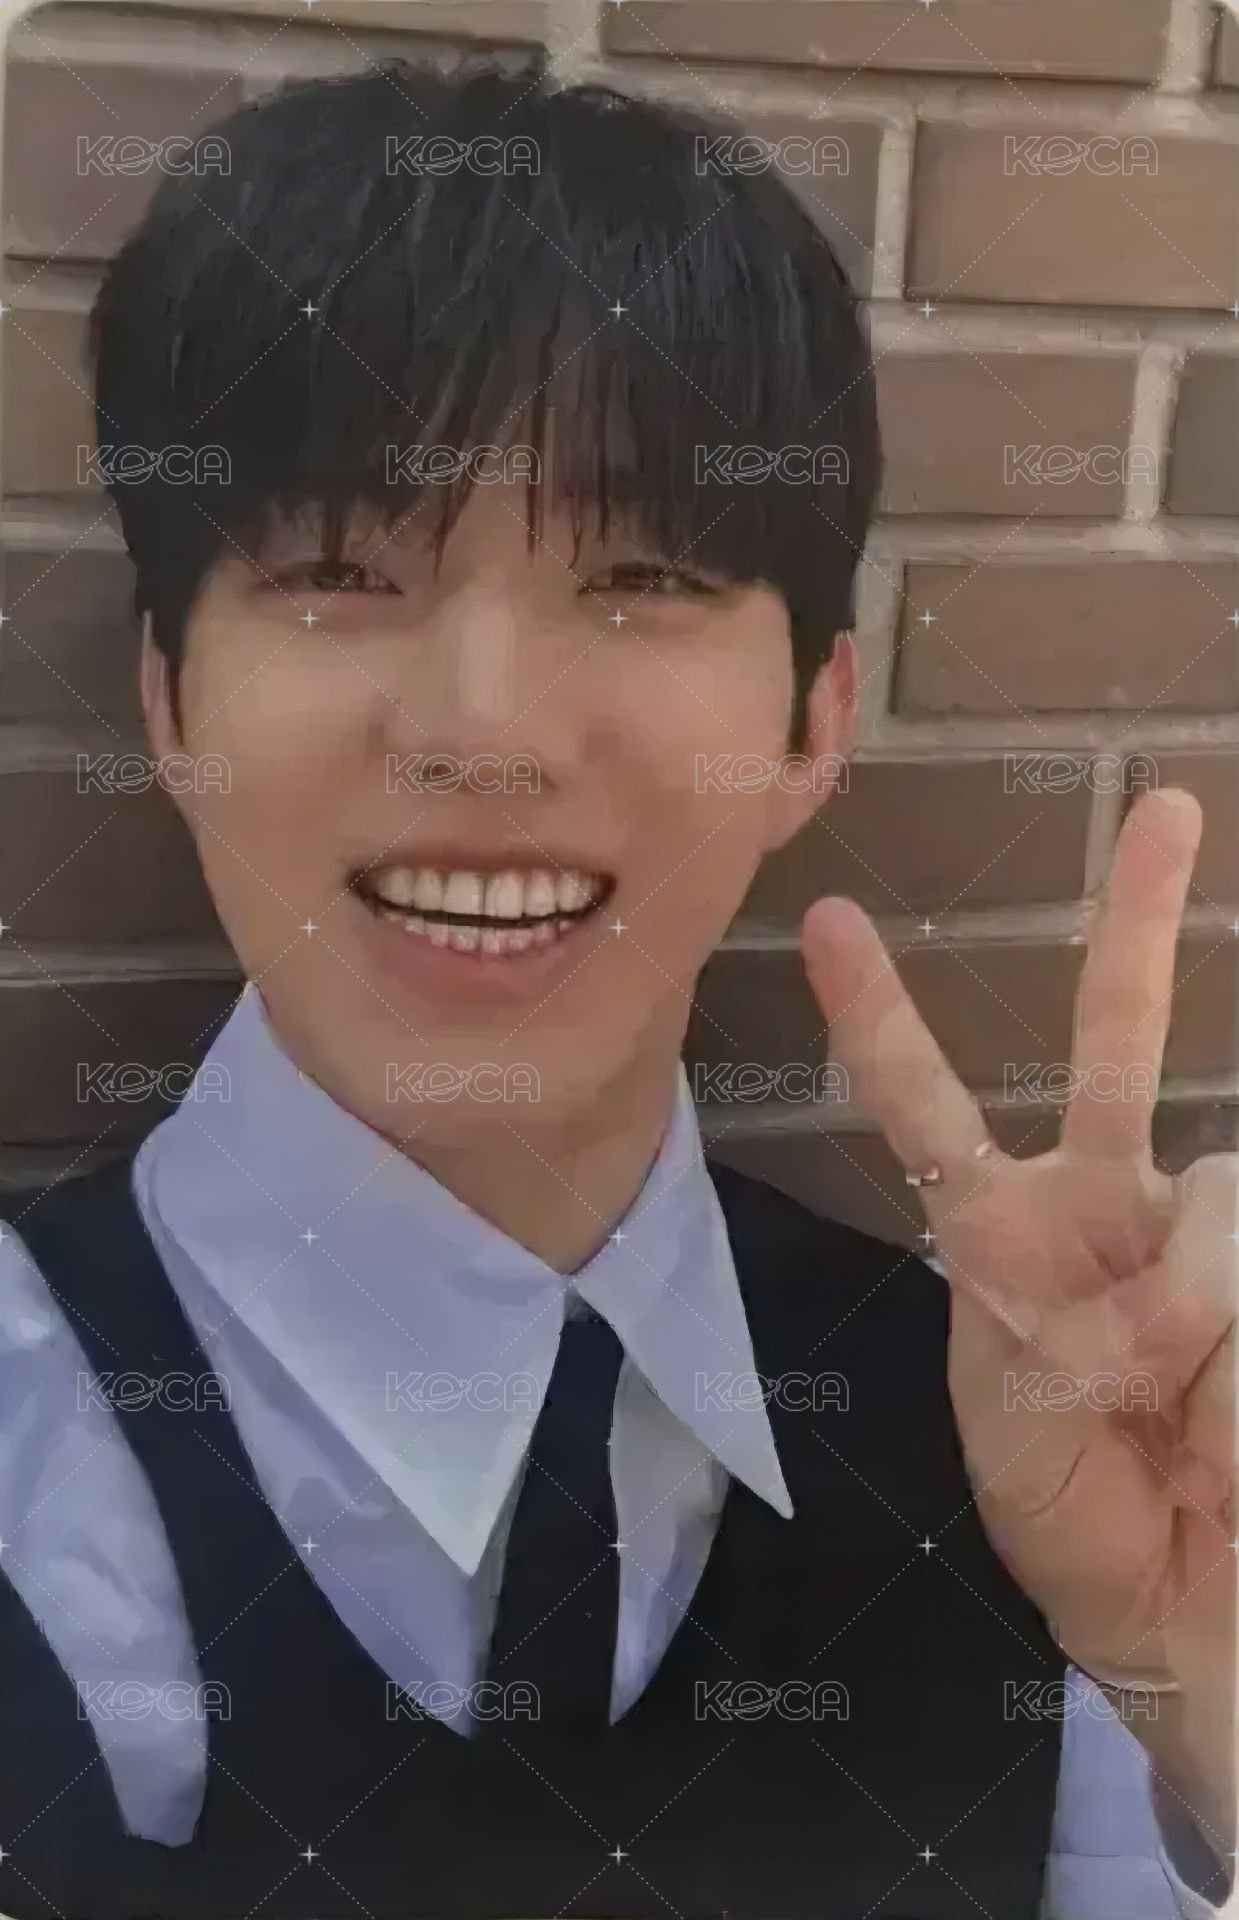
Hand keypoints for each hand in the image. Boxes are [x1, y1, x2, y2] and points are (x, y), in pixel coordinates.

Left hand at [801, 787, 1235, 1847]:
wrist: (1177, 1602)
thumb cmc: (1070, 1510)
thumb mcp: (1019, 1420)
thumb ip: (1073, 1326)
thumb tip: (1186, 1279)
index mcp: (1004, 1233)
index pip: (930, 1108)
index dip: (885, 1021)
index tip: (835, 922)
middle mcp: (1106, 1202)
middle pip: (1111, 1040)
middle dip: (1137, 922)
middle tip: (1165, 807)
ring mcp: (1196, 1231)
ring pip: (1222, 1199)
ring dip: (1197, 1322)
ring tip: (1188, 1425)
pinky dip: (1234, 1357)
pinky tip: (1222, 1423)